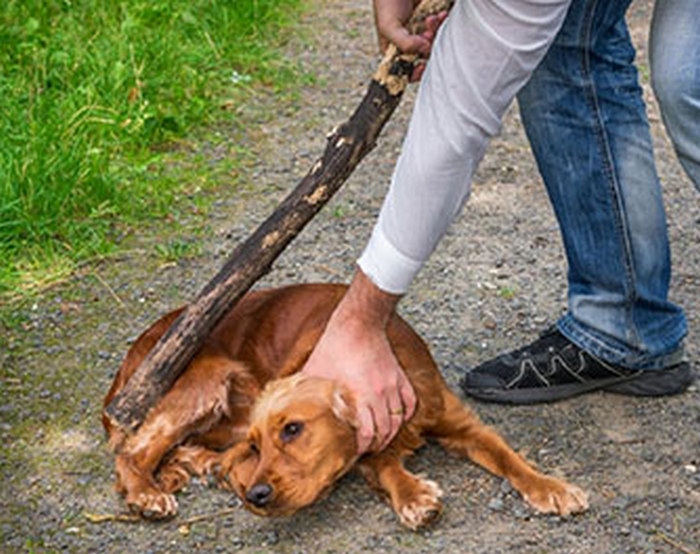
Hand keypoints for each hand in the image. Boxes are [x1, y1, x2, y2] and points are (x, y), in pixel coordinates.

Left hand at [301, 271, 416, 453]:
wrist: (358, 322)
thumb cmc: (335, 344)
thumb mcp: (314, 370)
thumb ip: (305, 390)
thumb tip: (287, 404)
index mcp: (360, 395)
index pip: (368, 433)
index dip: (363, 447)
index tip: (356, 451)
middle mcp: (380, 393)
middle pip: (386, 430)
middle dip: (377, 444)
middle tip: (368, 449)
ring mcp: (392, 385)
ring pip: (399, 419)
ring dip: (391, 432)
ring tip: (382, 438)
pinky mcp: (400, 376)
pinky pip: (410, 402)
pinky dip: (406, 414)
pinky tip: (397, 418)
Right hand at [373, 0, 448, 80]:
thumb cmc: (387, 3)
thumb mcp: (388, 27)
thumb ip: (403, 43)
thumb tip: (424, 50)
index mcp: (396, 51)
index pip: (408, 71)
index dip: (416, 73)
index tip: (421, 65)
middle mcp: (410, 44)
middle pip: (426, 57)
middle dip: (429, 47)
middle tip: (426, 33)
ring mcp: (423, 32)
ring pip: (436, 43)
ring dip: (437, 32)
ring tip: (431, 19)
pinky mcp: (433, 22)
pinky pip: (444, 29)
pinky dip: (443, 23)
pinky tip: (440, 15)